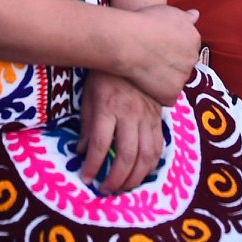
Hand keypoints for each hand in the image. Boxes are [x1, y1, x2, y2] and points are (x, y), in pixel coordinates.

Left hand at [78, 72, 164, 195]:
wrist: (131, 52)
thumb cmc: (104, 75)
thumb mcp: (88, 95)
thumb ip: (87, 124)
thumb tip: (82, 151)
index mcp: (108, 107)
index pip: (101, 144)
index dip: (93, 165)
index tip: (85, 178)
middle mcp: (130, 114)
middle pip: (126, 155)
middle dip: (115, 178)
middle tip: (105, 190)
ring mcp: (147, 116)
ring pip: (146, 156)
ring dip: (135, 178)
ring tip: (123, 188)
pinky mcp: (158, 118)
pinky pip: (159, 146)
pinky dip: (151, 165)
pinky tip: (141, 173)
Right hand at [110, 4, 200, 106]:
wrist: (129, 41)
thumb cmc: (145, 22)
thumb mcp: (169, 12)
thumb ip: (186, 17)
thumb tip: (196, 15)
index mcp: (194, 39)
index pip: (187, 48)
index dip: (171, 48)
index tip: (158, 46)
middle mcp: (193, 59)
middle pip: (184, 65)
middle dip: (171, 63)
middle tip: (151, 58)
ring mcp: (183, 78)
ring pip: (175, 81)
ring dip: (164, 78)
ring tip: (145, 69)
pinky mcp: (172, 94)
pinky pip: (167, 97)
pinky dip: (158, 93)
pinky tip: (145, 82)